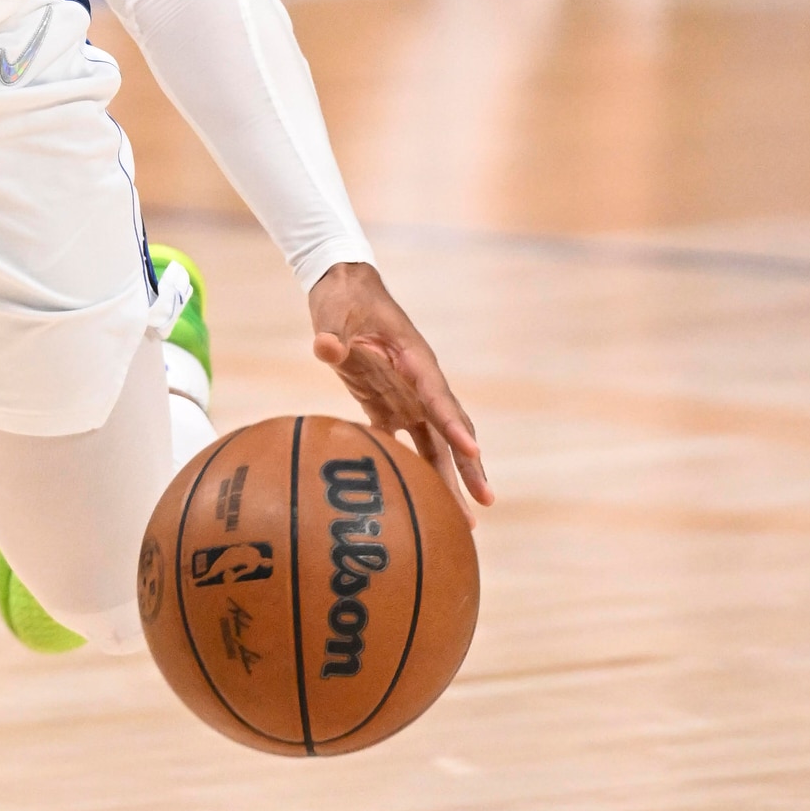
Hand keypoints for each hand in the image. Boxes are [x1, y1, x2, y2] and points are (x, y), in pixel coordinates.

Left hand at [307, 260, 491, 511]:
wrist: (345, 289)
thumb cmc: (344, 299)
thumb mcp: (335, 312)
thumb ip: (331, 333)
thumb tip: (325, 346)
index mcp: (414, 359)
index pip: (438, 396)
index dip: (454, 423)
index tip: (471, 451)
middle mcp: (419, 382)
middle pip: (450, 429)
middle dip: (468, 466)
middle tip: (485, 503)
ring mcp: (408, 396)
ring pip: (435, 443)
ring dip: (448, 478)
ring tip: (464, 521)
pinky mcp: (389, 404)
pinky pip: (407, 443)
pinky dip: (413, 470)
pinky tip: (419, 503)